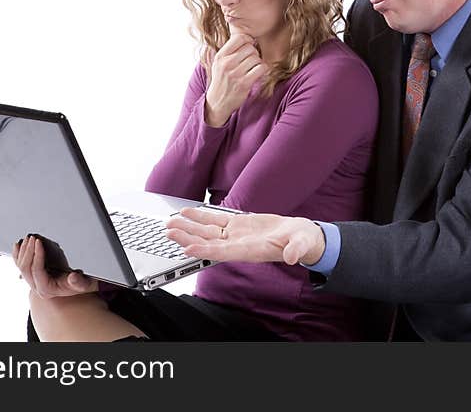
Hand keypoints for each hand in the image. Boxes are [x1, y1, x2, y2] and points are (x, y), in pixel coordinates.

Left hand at [13, 235, 98, 298]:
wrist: (81, 286)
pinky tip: (18, 245)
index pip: (37, 271)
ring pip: (21, 266)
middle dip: (28, 251)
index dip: (37, 255)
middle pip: (25, 268)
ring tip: (28, 238)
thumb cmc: (83, 284)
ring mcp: (33, 281)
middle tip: (33, 238)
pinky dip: (18, 254)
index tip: (39, 242)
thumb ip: (80, 282)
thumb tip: (73, 278)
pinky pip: (20, 265)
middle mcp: (37, 286)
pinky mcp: (33, 275)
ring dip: (23, 251)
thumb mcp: (85, 283)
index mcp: (47, 289)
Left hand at [166, 208, 325, 265]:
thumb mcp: (301, 244)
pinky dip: (202, 216)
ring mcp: (237, 234)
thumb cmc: (302, 241)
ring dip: (190, 227)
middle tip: (169, 232)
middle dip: (188, 237)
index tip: (187, 248)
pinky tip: (188, 212)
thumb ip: (296, 250)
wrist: (302, 236)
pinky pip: (216, 220)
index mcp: (252, 250)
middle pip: (209, 242)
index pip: (224, 252)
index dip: (205, 250)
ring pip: (208, 231)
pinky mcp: (239, 224)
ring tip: (171, 222)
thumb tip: (293, 257)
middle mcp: (240, 244)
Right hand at [204, 33, 268, 126]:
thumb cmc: (221, 80)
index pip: (239, 38)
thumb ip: (230, 50)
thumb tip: (248, 37)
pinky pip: (261, 68)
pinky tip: (258, 73)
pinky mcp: (244, 83)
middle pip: (250, 48)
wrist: (217, 102)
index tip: (249, 46)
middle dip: (254, 52)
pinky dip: (263, 69)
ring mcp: (235, 74)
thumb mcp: (219, 63)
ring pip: (256, 58)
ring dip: (258, 62)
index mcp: (220, 56)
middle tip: (252, 60)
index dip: (248, 40)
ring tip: (253, 67)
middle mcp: (226, 63)